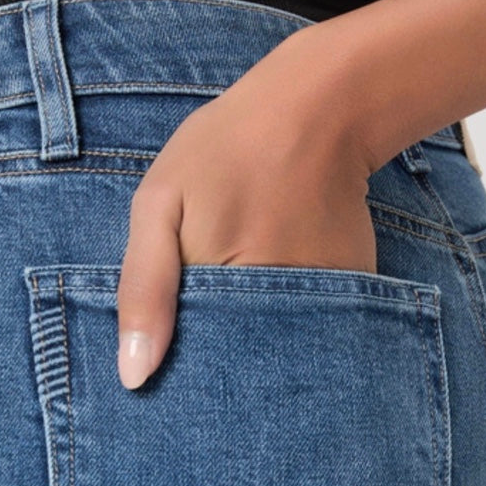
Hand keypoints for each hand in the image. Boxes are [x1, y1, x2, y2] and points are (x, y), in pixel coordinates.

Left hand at [116, 27, 375, 389]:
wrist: (319, 109)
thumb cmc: (227, 150)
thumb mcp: (160, 205)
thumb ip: (143, 290)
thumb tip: (133, 376)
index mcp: (228, 299)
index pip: (196, 369)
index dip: (177, 370)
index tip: (166, 362)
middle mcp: (283, 318)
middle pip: (240, 370)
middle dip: (217, 365)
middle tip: (208, 305)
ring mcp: (325, 310)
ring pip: (276, 352)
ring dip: (253, 341)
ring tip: (245, 275)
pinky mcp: (351, 296)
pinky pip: (309, 327)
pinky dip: (287, 317)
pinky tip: (273, 277)